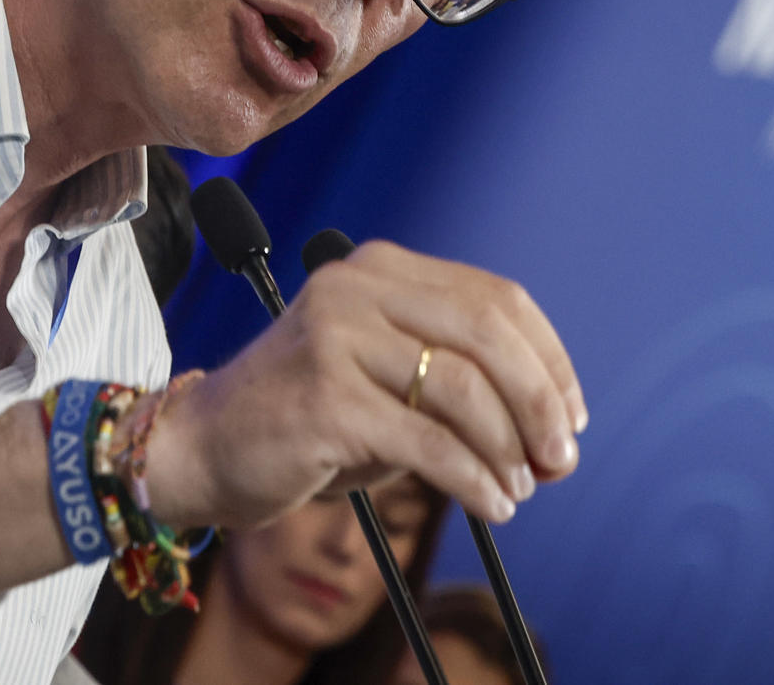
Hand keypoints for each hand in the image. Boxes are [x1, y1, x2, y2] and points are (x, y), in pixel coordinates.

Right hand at [144, 240, 586, 527]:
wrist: (201, 449)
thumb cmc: (307, 420)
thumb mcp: (387, 380)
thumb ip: (458, 385)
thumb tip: (554, 433)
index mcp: (380, 269)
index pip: (494, 298)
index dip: (547, 357)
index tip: (573, 413)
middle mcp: (357, 288)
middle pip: (487, 333)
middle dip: (539, 401)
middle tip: (561, 457)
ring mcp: (337, 337)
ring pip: (463, 390)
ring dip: (508, 449)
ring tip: (520, 488)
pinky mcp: (325, 399)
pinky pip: (427, 443)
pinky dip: (474, 479)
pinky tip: (493, 504)